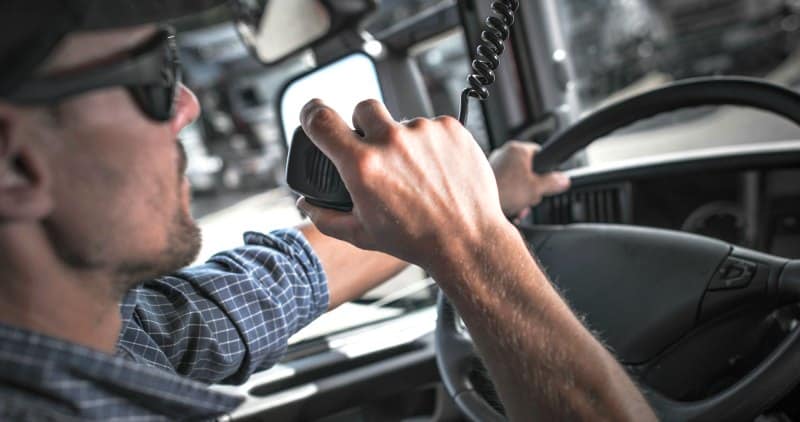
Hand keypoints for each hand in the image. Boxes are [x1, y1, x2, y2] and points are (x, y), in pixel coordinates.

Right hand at [296, 99, 509, 269]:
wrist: (466, 241)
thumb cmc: (414, 240)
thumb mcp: (361, 235)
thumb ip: (325, 217)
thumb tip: (306, 202)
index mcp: (363, 165)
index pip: (321, 120)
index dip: (310, 113)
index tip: (313, 115)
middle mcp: (391, 141)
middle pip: (363, 107)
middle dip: (364, 125)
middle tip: (375, 150)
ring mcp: (423, 131)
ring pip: (402, 122)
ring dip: (403, 141)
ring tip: (416, 174)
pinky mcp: (450, 128)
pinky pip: (431, 127)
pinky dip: (431, 144)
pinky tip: (436, 170)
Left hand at [490, 141, 570, 217]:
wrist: (477, 206)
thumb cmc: (503, 192)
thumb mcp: (536, 189)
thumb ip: (553, 182)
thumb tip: (564, 180)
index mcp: (517, 149)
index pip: (540, 152)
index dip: (546, 168)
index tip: (548, 179)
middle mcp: (504, 153)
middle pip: (528, 169)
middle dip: (532, 187)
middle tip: (531, 197)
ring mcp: (494, 164)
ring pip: (516, 179)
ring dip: (521, 195)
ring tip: (519, 205)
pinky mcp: (486, 178)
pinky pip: (505, 185)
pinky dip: (510, 196)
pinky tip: (510, 207)